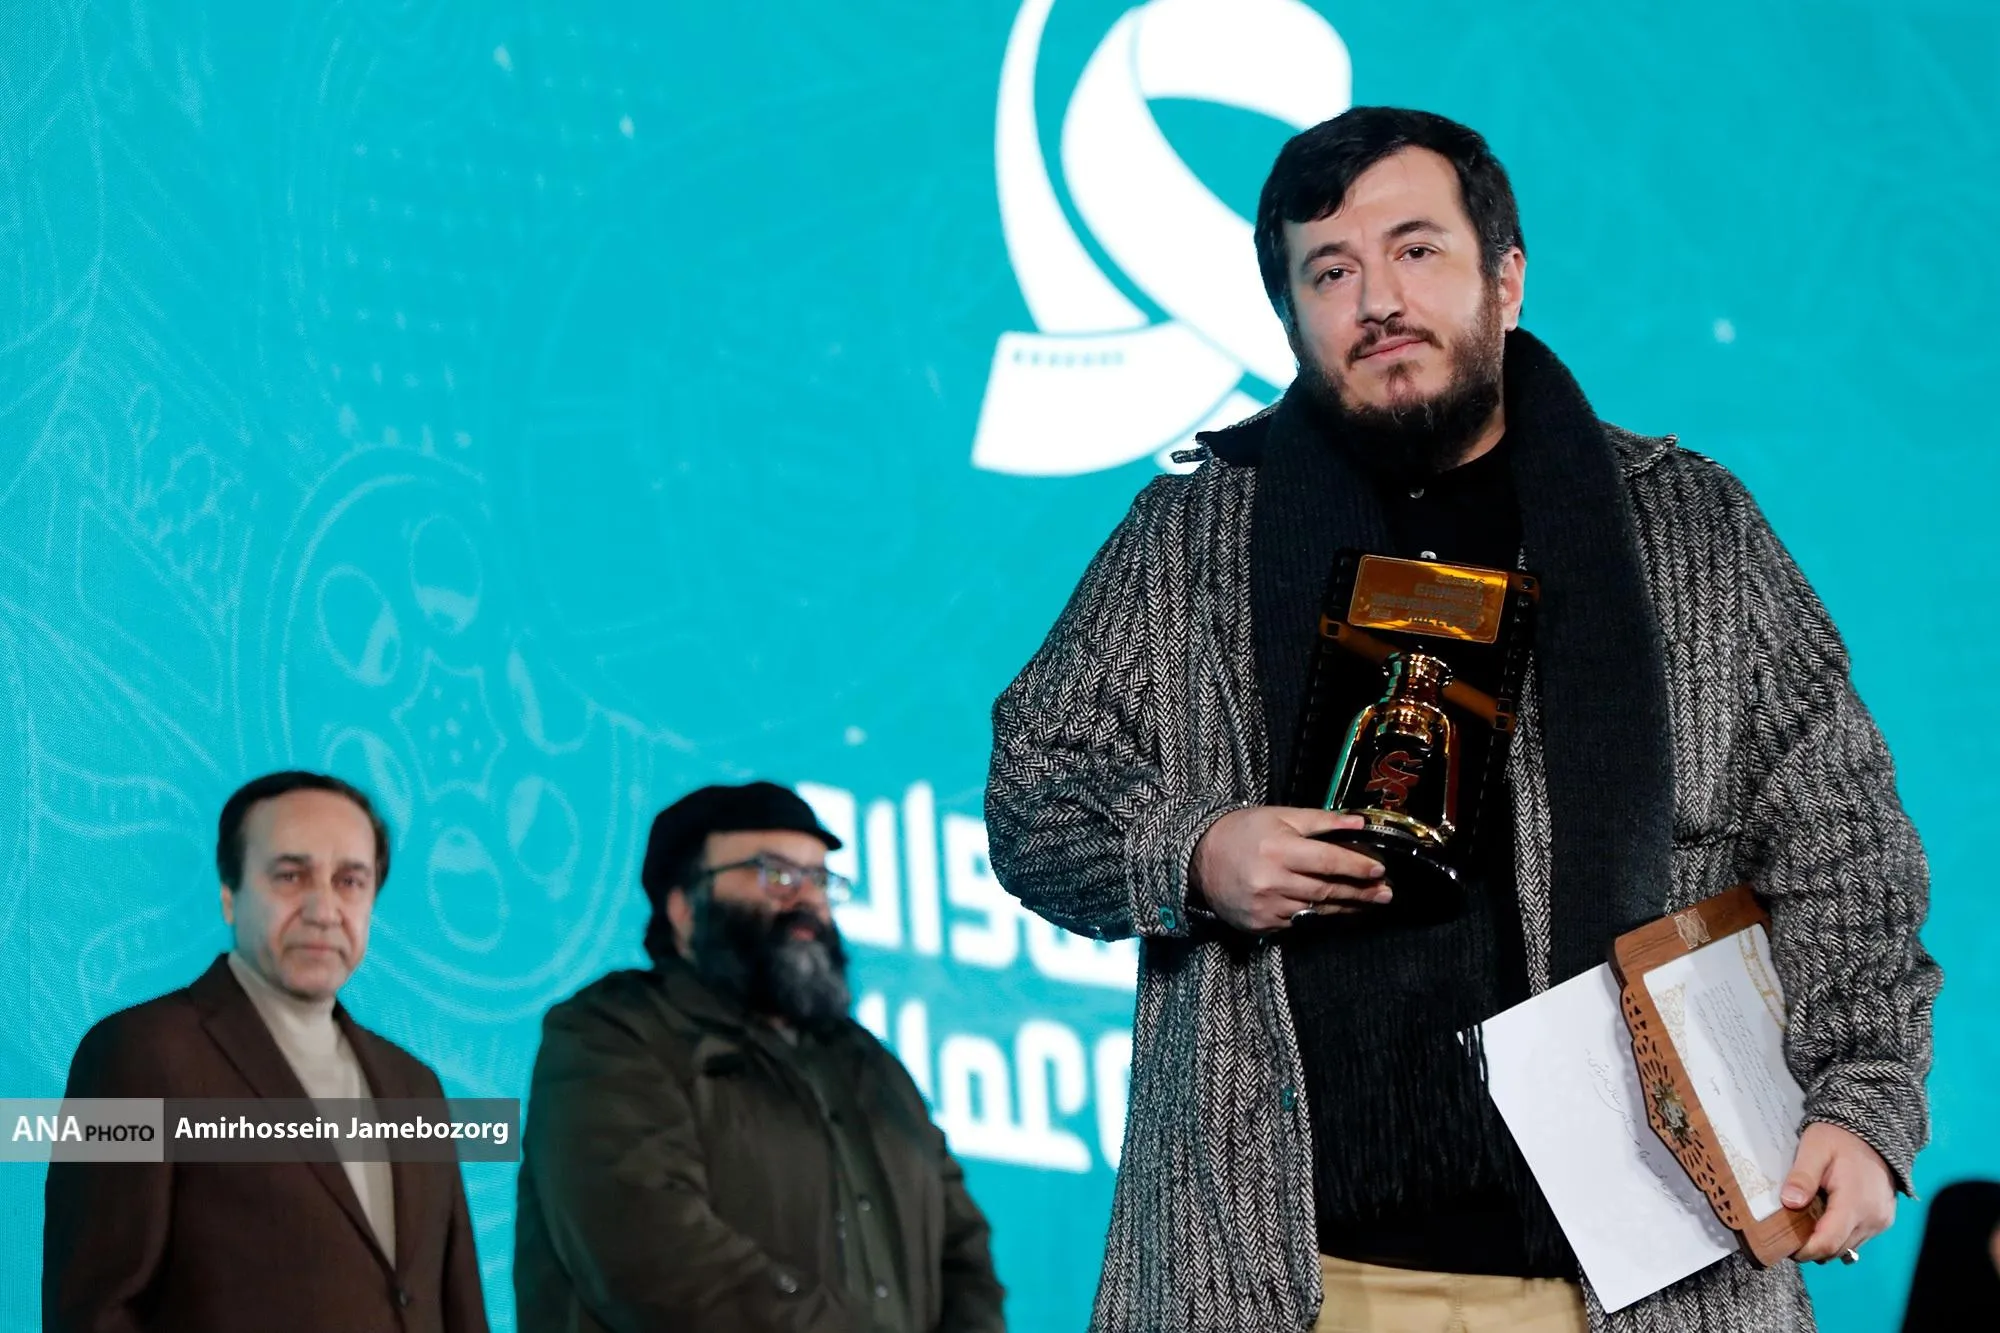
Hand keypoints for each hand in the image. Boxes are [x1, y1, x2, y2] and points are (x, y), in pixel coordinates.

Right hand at [1189, 807, 1388, 933]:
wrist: (1199, 858)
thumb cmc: (1242, 832)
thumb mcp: (1280, 816)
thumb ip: (1321, 821)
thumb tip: (1358, 825)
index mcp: (1279, 850)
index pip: (1328, 861)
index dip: (1357, 866)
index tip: (1380, 870)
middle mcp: (1273, 881)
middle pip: (1327, 890)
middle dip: (1361, 892)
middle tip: (1385, 893)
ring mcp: (1266, 906)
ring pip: (1316, 910)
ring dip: (1345, 907)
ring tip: (1368, 903)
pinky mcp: (1260, 924)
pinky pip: (1296, 922)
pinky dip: (1315, 916)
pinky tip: (1332, 910)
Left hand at [1782, 1122, 1894, 1262]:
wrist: (1872, 1130)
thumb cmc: (1839, 1137)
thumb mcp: (1814, 1150)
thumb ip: (1802, 1177)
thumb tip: (1789, 1203)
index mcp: (1856, 1203)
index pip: (1829, 1242)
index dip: (1805, 1250)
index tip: (1784, 1247)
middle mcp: (1873, 1218)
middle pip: (1838, 1249)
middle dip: (1811, 1248)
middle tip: (1787, 1236)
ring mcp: (1881, 1220)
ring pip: (1848, 1246)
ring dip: (1825, 1242)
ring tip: (1803, 1226)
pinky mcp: (1883, 1219)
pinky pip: (1857, 1237)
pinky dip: (1838, 1234)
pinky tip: (1823, 1218)